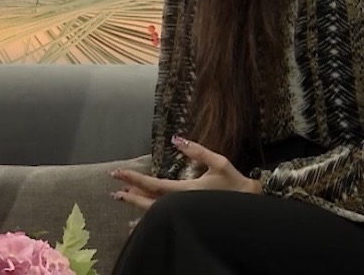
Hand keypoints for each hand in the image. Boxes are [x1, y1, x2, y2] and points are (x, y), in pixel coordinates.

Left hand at [110, 135, 261, 210]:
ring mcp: (184, 213)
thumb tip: (177, 139)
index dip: (134, 178)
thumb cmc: (234, 183)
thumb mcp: (219, 163)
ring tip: (122, 200)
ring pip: (154, 213)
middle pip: (149, 202)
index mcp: (187, 190)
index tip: (117, 173)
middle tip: (114, 190)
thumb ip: (198, 151)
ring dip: (136, 207)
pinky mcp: (188, 218)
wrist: (250, 205)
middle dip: (130, 195)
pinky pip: (163, 221)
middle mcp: (182, 204)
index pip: (154, 184)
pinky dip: (147, 221)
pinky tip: (136, 225)